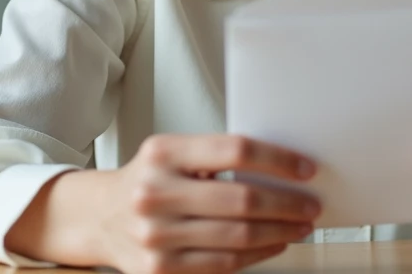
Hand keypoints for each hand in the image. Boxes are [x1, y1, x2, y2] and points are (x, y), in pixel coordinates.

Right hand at [98, 134, 320, 273]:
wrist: (100, 216)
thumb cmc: (148, 179)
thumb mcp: (173, 153)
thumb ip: (216, 157)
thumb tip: (282, 170)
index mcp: (163, 153)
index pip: (235, 150)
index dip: (278, 160)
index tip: (306, 169)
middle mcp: (155, 192)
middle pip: (241, 198)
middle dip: (287, 204)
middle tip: (311, 205)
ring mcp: (156, 235)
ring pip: (237, 236)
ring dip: (280, 232)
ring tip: (299, 225)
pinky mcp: (160, 269)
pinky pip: (223, 264)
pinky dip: (257, 255)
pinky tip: (274, 244)